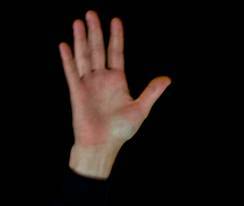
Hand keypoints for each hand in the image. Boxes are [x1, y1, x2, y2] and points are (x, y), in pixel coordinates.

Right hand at [59, 11, 170, 178]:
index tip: (116, 20)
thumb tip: (167, 79)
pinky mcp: (77, 92)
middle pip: (98, 50)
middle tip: (91, 13)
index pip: (116, 53)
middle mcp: (101, 79)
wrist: (103, 144)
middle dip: (95, 32)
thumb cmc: (121, 130)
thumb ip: (152, 92)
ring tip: (78, 22)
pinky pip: (71, 72)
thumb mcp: (140, 109)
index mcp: (117, 81)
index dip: (116, 37)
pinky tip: (65, 45)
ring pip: (84, 57)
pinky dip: (68, 59)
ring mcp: (88, 84)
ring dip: (81, 40)